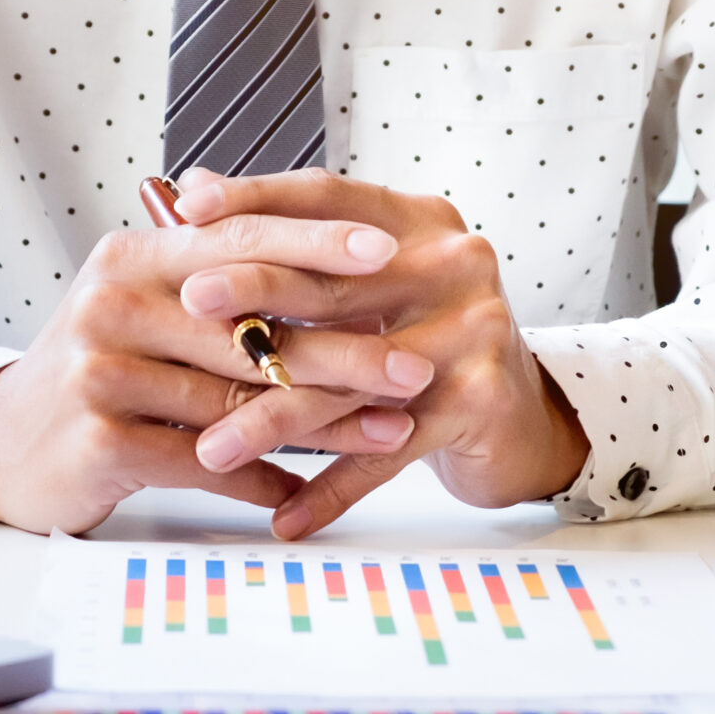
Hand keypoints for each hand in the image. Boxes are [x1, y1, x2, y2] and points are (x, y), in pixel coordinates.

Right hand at [0, 210, 437, 533]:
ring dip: (323, 425)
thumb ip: (220, 279)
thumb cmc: (95, 372)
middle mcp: (111, 303)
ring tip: (387, 434)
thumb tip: (337, 268)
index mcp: (131, 257)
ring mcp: (101, 371)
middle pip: (252, 325)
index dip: (316, 242)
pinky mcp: (101, 440)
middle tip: (413, 365)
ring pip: (240, 400)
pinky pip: (206, 462)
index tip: (387, 251)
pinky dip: (262, 480)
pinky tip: (308, 490)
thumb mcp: (145, 307)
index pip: (238, 235)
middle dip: (345, 349)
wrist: (3, 447)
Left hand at [169, 168, 590, 538]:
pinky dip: (332, 490)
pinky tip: (288, 516)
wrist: (526, 420)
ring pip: (348, 378)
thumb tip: (197, 198)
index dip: (257, 199)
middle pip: (334, 281)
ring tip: (213, 448)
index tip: (191, 207)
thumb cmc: (432, 346)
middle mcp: (454, 264)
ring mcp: (473, 331)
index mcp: (420, 223)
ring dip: (273, 420)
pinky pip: (384, 452)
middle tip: (188, 303)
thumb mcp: (376, 285)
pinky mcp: (478, 400)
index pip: (328, 197)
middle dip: (254, 294)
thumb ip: (305, 250)